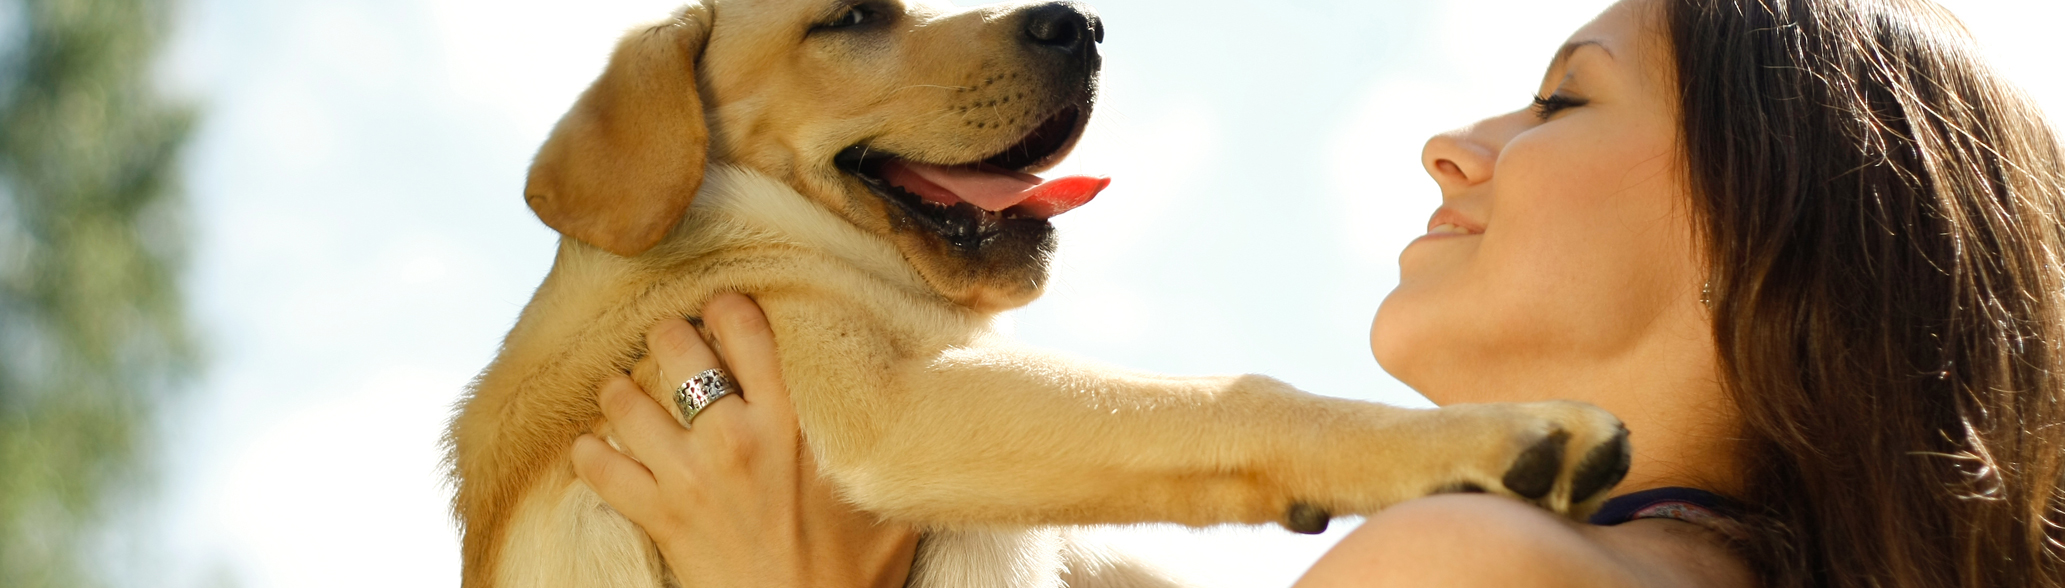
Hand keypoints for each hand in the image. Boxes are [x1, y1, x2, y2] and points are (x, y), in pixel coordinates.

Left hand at [570, 293, 918, 587]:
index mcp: (792, 422)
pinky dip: (589, 453)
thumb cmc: (857, 570)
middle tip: (671, 343)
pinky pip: (598, 468)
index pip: (745, 329)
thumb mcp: (888, 495)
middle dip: (668, 337)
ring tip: (626, 390)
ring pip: (625, 401)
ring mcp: (690, 477)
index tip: (720, 310)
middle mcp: (736, 438)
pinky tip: (596, 448)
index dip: (726, 308)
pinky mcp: (660, 518)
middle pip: (675, 348)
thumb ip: (885, 443)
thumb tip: (908, 400)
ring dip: (621, 390)